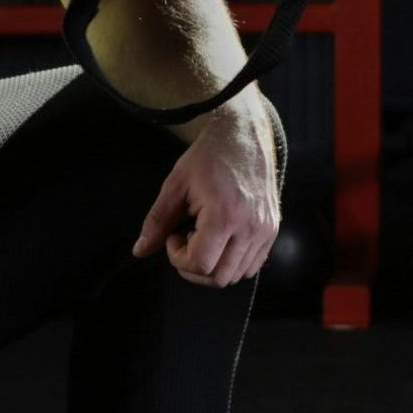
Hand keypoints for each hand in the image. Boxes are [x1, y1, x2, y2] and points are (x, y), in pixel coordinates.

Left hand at [133, 107, 281, 286]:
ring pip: (236, 275)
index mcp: (225, 215)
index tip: (173, 236)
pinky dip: (232, 264)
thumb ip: (157, 221)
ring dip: (213, 267)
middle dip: (194, 268)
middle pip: (219, 277)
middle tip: (185, 242)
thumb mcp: (175, 185)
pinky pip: (252, 266)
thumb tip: (140, 251)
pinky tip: (221, 241)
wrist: (244, 135)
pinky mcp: (272, 230)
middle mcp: (251, 227)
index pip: (199, 264)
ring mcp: (265, 230)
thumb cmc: (209, 156)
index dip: (178, 258)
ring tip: (204, 239)